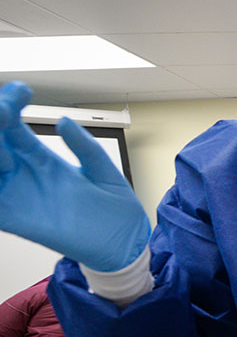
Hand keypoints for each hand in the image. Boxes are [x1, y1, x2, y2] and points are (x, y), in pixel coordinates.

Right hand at [0, 81, 149, 271]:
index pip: (14, 127)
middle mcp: (24, 174)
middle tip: (2, 109)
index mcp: (43, 159)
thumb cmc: (115, 209)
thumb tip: (64, 121)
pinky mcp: (17, 220)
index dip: (10, 106)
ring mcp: (18, 196)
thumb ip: (86, 148)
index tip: (20, 90)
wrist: (124, 245)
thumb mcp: (105, 172)